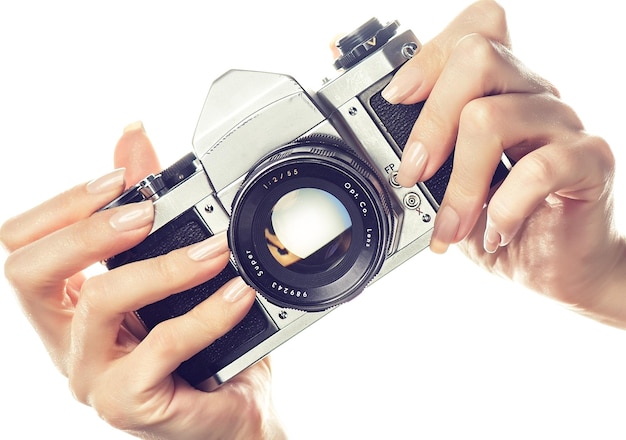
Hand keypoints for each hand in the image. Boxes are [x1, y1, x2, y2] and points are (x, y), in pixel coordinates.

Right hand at [0, 123, 285, 439]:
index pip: (22, 246)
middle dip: (89, 230)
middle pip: (29, 272)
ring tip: (213, 250)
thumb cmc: (196, 343)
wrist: (232, 411)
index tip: (116, 177)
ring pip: (98, 303)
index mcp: (66, 305)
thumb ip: (142, 206)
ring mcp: (91, 375)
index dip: (61, 205)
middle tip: (146, 213)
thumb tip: (131, 136)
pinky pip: (160, 348)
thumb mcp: (167, 272)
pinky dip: (205, 314)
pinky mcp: (127, 404)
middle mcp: (66, 338)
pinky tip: (237, 295)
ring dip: (162, 267)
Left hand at [383, 1, 624, 326]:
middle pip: (477, 58)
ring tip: (452, 226)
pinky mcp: (589, 159)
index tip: (396, 99)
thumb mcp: (448, 187)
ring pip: (492, 117)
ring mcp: (563, 122)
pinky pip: (538, 168)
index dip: (430, 54)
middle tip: (414, 173)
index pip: (475, 27)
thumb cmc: (499, 218)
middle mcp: (532, 94)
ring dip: (459, 186)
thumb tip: (378, 151)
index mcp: (499, 89)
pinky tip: (495, 232)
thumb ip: (424, 158)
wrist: (555, 264)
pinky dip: (503, 208)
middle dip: (430, 121)